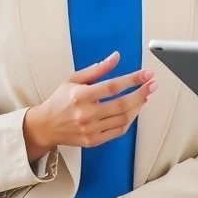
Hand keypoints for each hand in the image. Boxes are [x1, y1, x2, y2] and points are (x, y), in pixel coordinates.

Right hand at [24, 51, 156, 159]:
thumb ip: (97, 69)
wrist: (45, 126)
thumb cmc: (60, 100)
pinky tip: (134, 110)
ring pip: (123, 119)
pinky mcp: (93, 141)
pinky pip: (118, 131)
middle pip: (122, 104)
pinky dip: (130, 120)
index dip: (133, 79)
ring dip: (138, 106)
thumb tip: (116, 57)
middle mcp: (86, 114)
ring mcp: (90, 130)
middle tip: (152, 84)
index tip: (147, 74)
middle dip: (142, 93)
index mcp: (80, 96)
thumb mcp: (74, 79)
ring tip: (145, 95)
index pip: (113, 87)